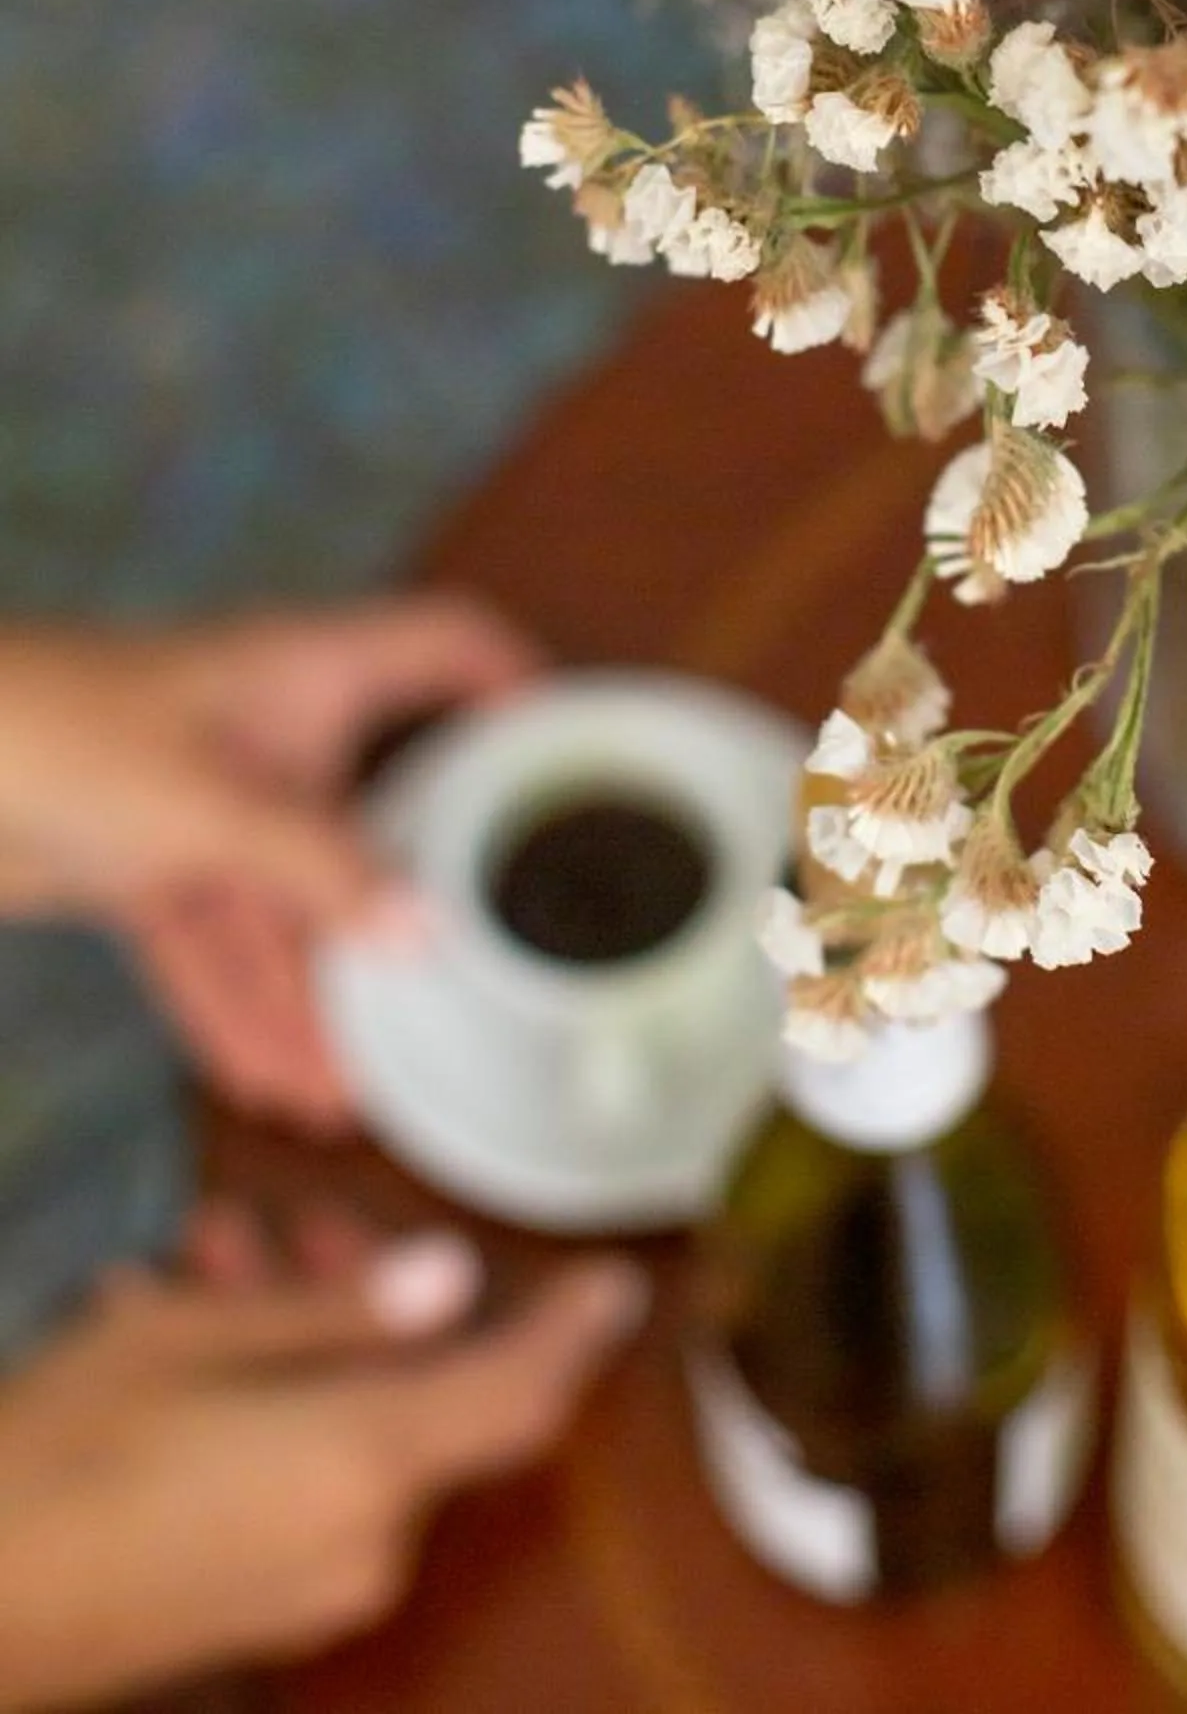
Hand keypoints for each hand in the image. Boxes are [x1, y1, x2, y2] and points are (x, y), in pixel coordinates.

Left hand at [0, 597, 539, 1125]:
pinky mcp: (142, 859)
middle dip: (410, 907)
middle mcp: (270, 729)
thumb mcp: (216, 806)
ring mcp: (205, 796)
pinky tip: (264, 1086)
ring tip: (355, 1097)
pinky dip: (236, 1009)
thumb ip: (323, 874)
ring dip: (314, 997)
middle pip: (373, 813)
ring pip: (288, 905)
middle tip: (465, 985)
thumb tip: (424, 935)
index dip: (515, 681)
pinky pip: (213, 945)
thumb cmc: (62, 733)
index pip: (448, 646)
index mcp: (308, 670)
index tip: (569, 756)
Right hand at [0, 1209, 646, 1712]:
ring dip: (308, 1343)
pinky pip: (304, 1485)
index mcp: (366, 1464)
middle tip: (303, 1223)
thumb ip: (335, 1311)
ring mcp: (306, 1592)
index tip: (615, 1279)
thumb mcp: (190, 1338)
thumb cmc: (63, 1454)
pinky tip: (190, 1338)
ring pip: (351, 1431)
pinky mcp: (252, 1611)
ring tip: (212, 1259)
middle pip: (418, 1398)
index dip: (574, 1331)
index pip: (518, 1394)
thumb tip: (447, 1281)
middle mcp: (362, 1542)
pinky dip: (278, 1409)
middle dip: (372, 1299)